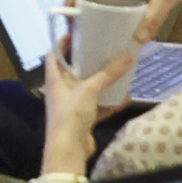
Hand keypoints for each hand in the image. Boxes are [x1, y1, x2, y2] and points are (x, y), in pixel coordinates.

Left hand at [42, 41, 131, 176]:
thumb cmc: (70, 116)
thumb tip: (127, 55)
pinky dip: (110, 102)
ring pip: (88, 89)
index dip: (62, 42)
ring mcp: (72, 106)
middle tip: (105, 48)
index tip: (78, 32)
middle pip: (74, 71)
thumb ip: (108, 73)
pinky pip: (98, 106)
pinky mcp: (82, 120)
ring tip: (118, 69)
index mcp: (55, 79)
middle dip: (88, 61)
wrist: (68, 151)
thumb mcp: (89, 90)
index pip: (54, 55)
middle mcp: (61, 91)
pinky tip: (126, 97)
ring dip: (102, 81)